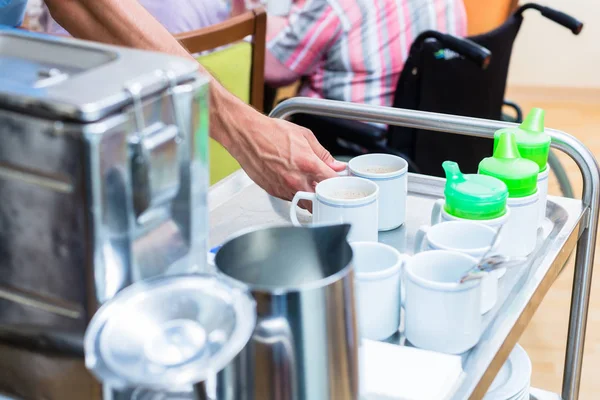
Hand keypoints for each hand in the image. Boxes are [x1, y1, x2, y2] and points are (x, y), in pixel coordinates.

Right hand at [210, 83, 345, 200]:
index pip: (333, 182)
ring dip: (310, 196)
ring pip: (305, 202)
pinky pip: (290, 199)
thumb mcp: (304, 136)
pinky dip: (295, 193)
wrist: (247, 136)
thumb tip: (335, 165)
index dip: (340, 182)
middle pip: (320, 200)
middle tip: (327, 187)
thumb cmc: (271, 133)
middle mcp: (296, 179)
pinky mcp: (274, 192)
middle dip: (326, 195)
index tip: (340, 180)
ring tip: (309, 182)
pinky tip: (293, 181)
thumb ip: (323, 154)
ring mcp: (284, 188)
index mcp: (308, 164)